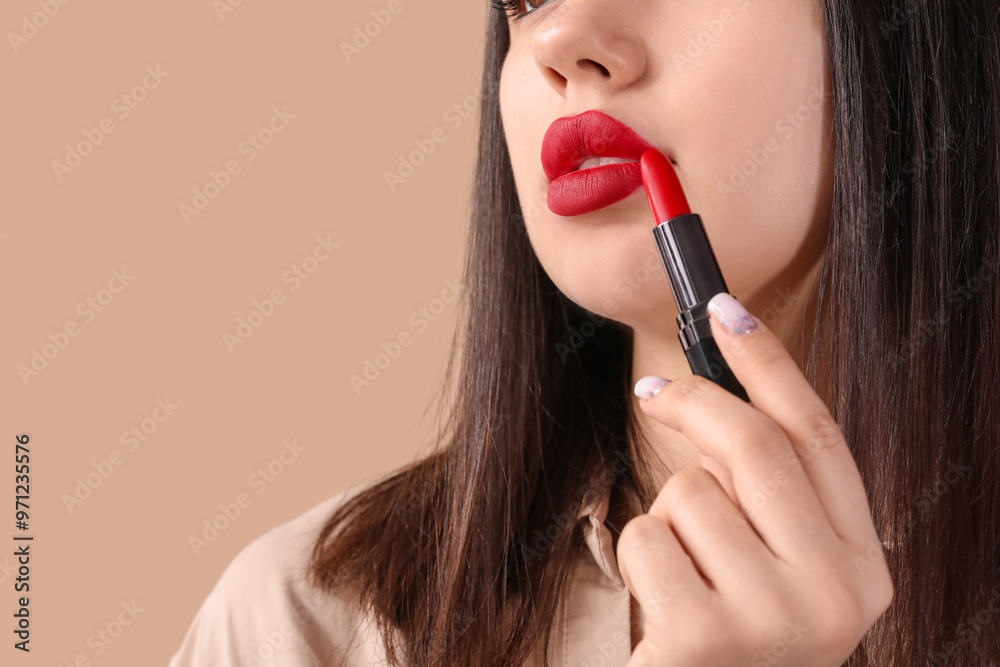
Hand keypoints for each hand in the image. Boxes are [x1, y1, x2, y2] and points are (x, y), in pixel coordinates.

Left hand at [617, 292, 893, 666]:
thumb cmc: (729, 633)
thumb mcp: (772, 566)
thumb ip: (766, 494)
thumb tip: (711, 386)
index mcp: (860, 569)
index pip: (819, 439)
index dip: (771, 365)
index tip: (727, 310)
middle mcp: (835, 597)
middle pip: (755, 446)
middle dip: (694, 402)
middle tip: (653, 392)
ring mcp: (773, 621)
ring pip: (690, 491)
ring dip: (668, 515)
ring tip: (683, 573)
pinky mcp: (703, 638)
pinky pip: (647, 537)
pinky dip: (640, 556)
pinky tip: (661, 604)